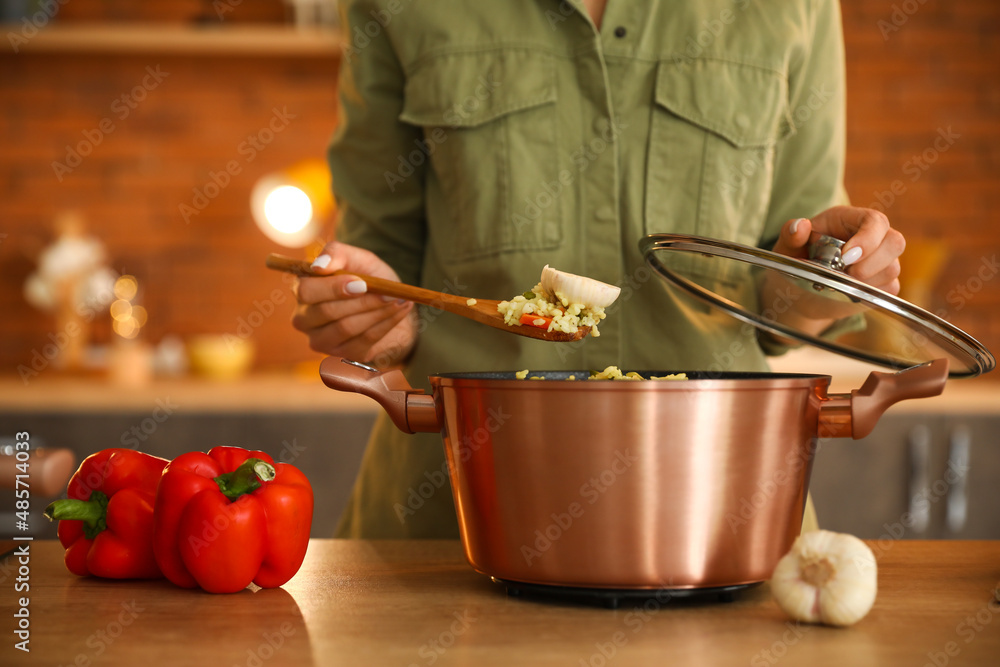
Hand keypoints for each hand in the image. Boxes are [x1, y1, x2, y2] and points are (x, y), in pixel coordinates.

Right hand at [292, 242, 416, 366]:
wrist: (389, 303)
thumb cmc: (367, 278)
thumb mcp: (357, 258)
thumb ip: (336, 253)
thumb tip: (319, 266)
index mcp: (302, 291)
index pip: (305, 291)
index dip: (333, 288)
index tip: (362, 283)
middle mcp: (305, 319)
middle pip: (327, 312)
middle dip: (363, 301)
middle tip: (389, 293)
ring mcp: (321, 340)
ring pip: (347, 327)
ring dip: (378, 312)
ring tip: (399, 300)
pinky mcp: (342, 355)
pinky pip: (364, 340)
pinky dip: (386, 324)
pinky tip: (400, 311)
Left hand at [772, 206, 904, 293]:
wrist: (800, 291)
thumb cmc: (796, 260)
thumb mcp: (787, 246)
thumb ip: (791, 234)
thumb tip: (800, 226)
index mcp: (850, 220)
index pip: (875, 221)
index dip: (868, 239)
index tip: (846, 257)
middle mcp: (872, 237)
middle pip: (895, 242)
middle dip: (874, 262)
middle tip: (848, 273)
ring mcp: (881, 260)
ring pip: (892, 268)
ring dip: (867, 280)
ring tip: (841, 284)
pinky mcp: (883, 283)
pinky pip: (890, 289)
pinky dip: (870, 294)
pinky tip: (849, 293)